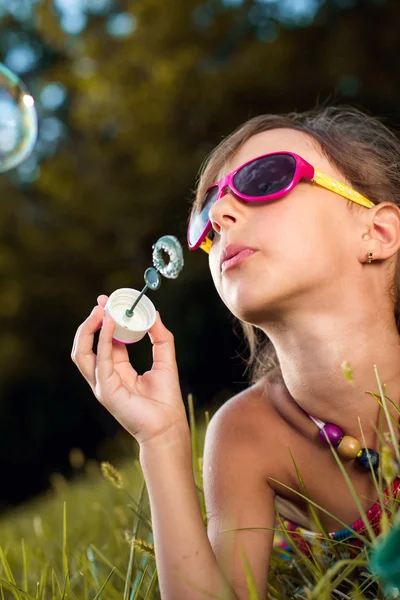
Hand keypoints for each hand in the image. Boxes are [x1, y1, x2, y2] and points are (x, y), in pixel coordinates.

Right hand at [71, 295, 188, 445]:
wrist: (168, 426)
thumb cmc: (166, 398)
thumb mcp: (166, 359)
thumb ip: (160, 336)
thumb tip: (154, 314)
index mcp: (117, 370)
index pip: (105, 340)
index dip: (106, 320)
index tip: (109, 301)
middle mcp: (105, 376)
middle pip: (87, 345)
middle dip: (91, 322)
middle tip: (101, 302)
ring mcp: (101, 384)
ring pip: (82, 353)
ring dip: (88, 329)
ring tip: (100, 311)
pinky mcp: (104, 390)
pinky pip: (99, 360)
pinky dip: (103, 339)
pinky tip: (110, 323)